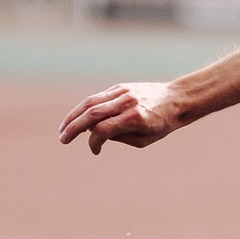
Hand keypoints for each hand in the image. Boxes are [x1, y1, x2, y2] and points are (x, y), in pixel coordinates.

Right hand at [59, 80, 193, 152]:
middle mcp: (127, 102)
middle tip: (63, 139)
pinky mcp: (120, 87)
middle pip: (92, 114)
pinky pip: (97, 97)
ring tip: (63, 129)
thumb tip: (95, 133)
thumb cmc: (162, 124)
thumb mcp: (144, 139)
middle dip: (74, 127)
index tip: (96, 151)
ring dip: (73, 116)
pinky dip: (84, 108)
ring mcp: (122, 92)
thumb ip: (119, 137)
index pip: (104, 130)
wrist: (177, 99)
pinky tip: (76, 118)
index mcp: (135, 118)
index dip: (95, 142)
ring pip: (90, 102)